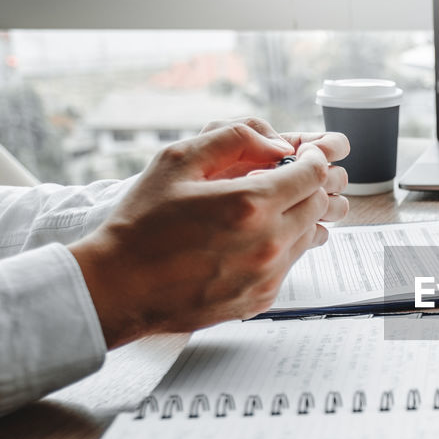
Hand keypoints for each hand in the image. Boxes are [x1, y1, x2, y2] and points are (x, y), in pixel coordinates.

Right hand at [70, 122, 340, 347]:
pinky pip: (290, 265)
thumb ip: (233, 139)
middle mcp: (268, 243)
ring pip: (309, 236)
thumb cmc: (142, 223)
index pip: (313, 174)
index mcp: (251, 204)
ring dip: (295, 217)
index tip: (302, 156)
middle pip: (318, 205)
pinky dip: (280, 247)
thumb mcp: (177, 161)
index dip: (312, 159)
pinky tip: (248, 241)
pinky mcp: (262, 298)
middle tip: (282, 180)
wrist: (120, 287)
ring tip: (261, 211)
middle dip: (306, 187)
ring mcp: (267, 275)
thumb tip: (277, 142)